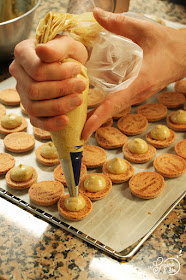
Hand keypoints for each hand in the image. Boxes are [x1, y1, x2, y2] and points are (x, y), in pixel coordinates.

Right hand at [9, 35, 87, 130]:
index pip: (36, 69)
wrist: (71, 65)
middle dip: (61, 90)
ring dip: (59, 106)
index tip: (77, 69)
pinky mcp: (32, 110)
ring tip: (78, 100)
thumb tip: (41, 51)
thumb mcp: (67, 44)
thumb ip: (56, 47)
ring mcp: (23, 94)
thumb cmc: (67, 53)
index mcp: (23, 54)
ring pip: (34, 107)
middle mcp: (19, 75)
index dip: (58, 72)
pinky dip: (51, 124)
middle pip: (34, 90)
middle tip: (81, 85)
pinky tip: (66, 120)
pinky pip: (36, 121)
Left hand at [81, 8, 185, 140]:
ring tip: (75, 120)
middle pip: (110, 111)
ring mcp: (137, 96)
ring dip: (96, 116)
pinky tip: (90, 106)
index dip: (98, 117)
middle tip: (71, 129)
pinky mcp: (136, 93)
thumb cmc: (167, 44)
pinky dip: (103, 108)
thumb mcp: (144, 29)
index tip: (84, 131)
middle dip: (91, 121)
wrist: (185, 56)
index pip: (115, 103)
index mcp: (140, 81)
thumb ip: (120, 23)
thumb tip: (96, 13)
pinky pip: (117, 103)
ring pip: (113, 109)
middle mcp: (137, 94)